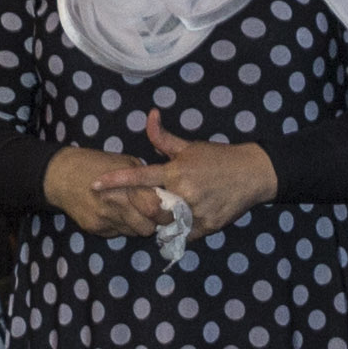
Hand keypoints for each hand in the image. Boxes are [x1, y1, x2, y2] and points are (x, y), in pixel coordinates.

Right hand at [42, 146, 176, 239]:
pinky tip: (114, 213)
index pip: (155, 209)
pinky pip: (118, 232)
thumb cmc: (97, 164)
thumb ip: (144, 179)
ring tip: (133, 211)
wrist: (61, 176)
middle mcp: (116, 206)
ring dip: (138, 225)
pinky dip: (121, 225)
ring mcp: (104, 220)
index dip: (166, 212)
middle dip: (154, 223)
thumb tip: (164, 194)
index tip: (171, 209)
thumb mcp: (125, 163)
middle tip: (154, 215)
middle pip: (147, 228)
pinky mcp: (95, 229)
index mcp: (126, 187)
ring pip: (133, 233)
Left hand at [91, 120, 277, 239]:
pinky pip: (184, 234)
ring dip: (164, 219)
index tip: (94, 185)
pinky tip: (190, 216)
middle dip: (148, 207)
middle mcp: (183, 193)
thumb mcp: (190, 146)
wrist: (253, 173)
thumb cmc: (218, 158)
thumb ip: (163, 138)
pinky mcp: (207, 227)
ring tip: (176, 208)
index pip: (138, 177)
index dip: (114, 181)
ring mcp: (196, 212)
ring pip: (166, 224)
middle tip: (159, 200)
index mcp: (176, 172)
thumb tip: (149, 115)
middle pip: (150, 208)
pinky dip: (182, 228)